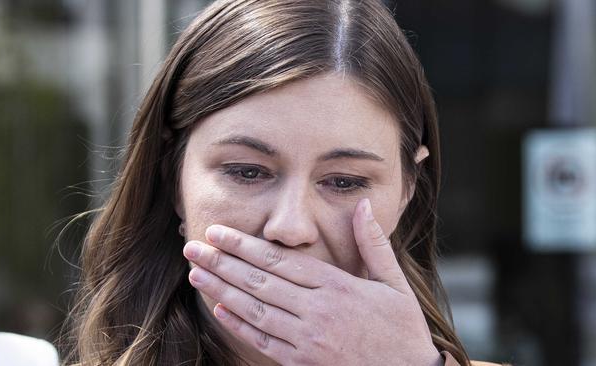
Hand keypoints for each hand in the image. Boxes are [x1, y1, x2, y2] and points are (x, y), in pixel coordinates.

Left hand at [183, 198, 441, 365]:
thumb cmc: (402, 330)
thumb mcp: (394, 283)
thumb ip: (374, 244)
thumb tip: (364, 204)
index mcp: (337, 288)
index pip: (280, 261)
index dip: (244, 246)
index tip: (219, 233)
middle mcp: (317, 312)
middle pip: (259, 282)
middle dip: (222, 262)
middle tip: (193, 247)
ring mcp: (307, 340)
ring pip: (255, 310)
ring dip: (221, 290)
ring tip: (196, 272)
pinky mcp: (302, 363)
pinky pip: (263, 342)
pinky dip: (239, 325)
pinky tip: (219, 310)